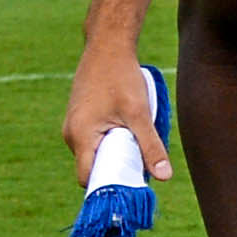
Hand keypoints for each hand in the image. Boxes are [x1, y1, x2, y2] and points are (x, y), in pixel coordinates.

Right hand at [66, 37, 166, 177]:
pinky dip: (112, 142)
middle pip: (93, 166)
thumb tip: (164, 177)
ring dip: (116, 154)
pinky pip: (95, 141)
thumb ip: (151, 146)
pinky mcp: (81, 119)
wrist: (107, 48)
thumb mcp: (140, 114)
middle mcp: (71, 135)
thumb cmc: (121, 78)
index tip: (131, 188)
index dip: (108, 186)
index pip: (88, 177)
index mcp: (80, 137)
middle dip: (116, 170)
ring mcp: (74, 127)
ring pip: (96, 153)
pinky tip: (129, 132)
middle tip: (142, 166)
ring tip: (138, 144)